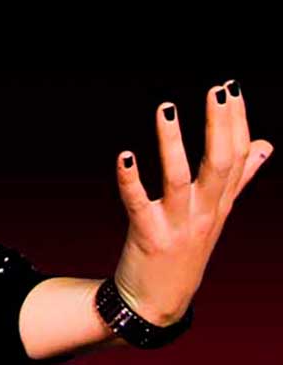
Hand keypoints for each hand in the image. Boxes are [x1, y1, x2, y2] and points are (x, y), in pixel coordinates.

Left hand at [112, 78, 272, 324]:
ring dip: (173, 143)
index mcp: (221, 202)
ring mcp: (179, 226)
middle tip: (217, 91)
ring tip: (166, 109)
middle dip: (219, 126)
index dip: (236, 122)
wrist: (158, 302)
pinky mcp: (149, 237)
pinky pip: (138, 204)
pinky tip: (124, 154)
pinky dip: (130, 180)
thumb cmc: (186, 249)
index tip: (232, 88)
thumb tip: (265, 145)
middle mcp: (205, 212)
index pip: (238, 157)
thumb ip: (239, 179)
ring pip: (179, 179)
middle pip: (220, 165)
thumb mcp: (217, 213)